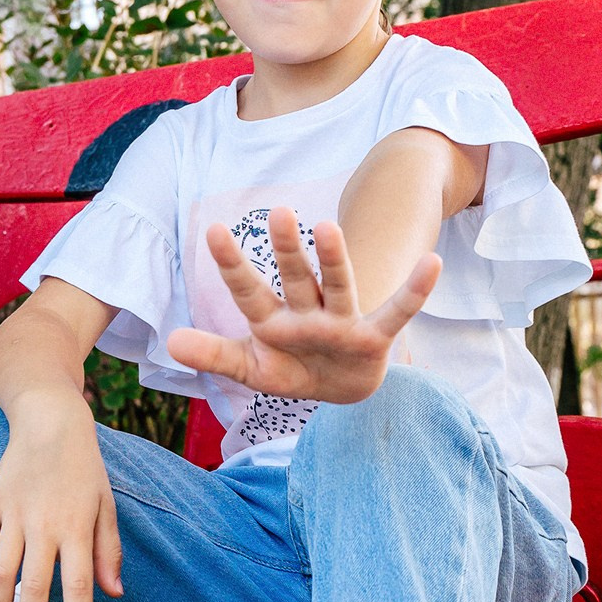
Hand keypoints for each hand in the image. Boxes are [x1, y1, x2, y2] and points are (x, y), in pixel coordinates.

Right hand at [0, 392, 121, 601]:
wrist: (50, 421)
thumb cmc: (84, 467)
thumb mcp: (106, 505)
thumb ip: (108, 550)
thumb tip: (113, 593)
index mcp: (77, 527)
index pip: (78, 585)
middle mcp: (44, 525)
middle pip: (34, 587)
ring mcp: (14, 514)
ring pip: (1, 571)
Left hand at [166, 209, 439, 405]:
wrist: (338, 389)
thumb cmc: (292, 369)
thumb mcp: (251, 369)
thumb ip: (215, 354)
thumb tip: (169, 342)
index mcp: (272, 320)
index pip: (248, 290)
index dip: (232, 264)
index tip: (214, 230)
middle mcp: (307, 312)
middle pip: (295, 277)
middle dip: (288, 249)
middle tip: (280, 212)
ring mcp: (342, 321)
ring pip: (338, 285)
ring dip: (335, 258)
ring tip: (329, 226)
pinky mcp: (374, 337)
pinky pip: (397, 312)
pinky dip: (414, 290)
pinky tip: (432, 263)